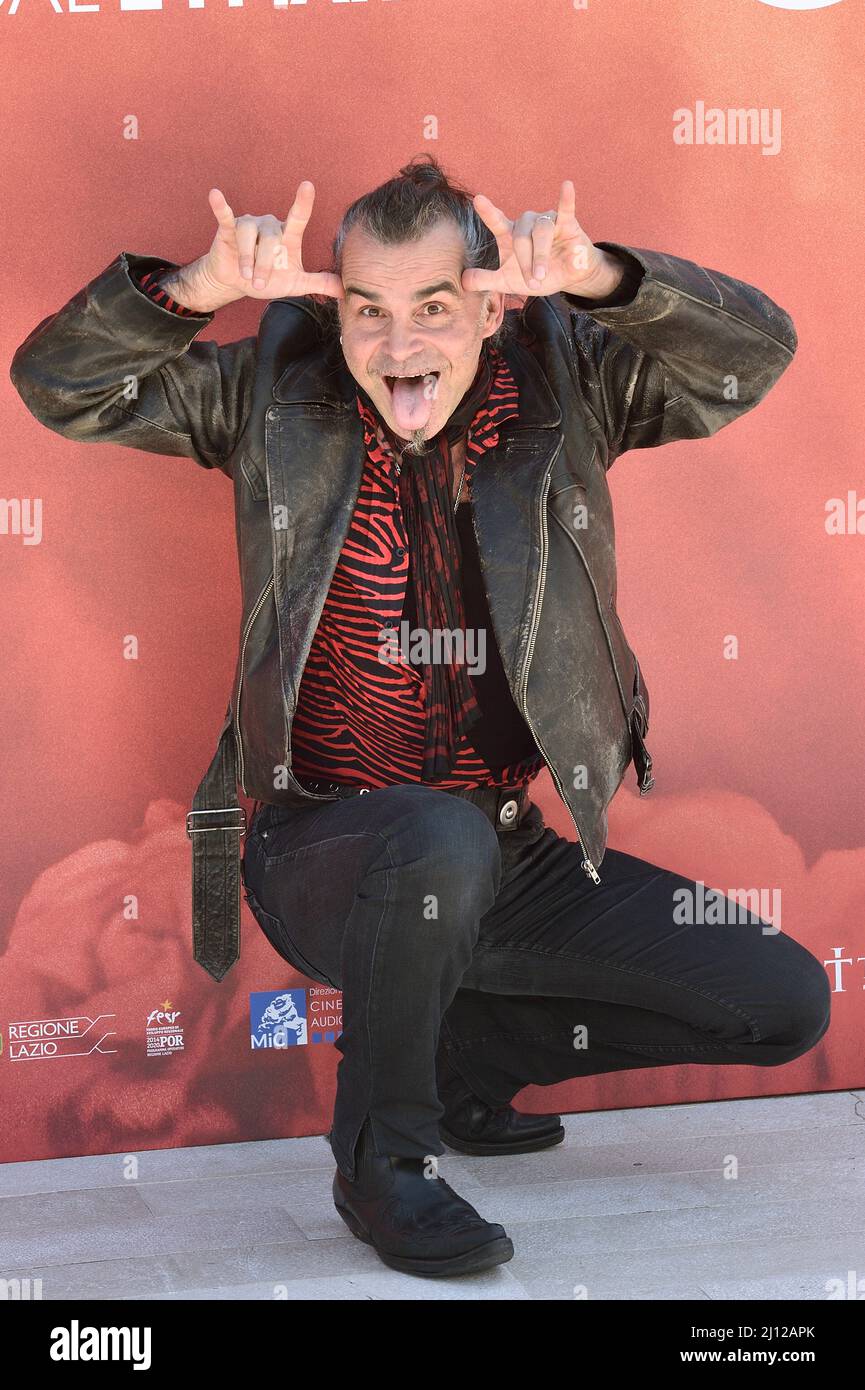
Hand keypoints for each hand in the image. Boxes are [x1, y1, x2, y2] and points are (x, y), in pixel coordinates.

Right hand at [177, 183, 344, 309]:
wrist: (237, 283)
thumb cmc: (268, 279)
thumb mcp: (295, 284)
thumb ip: (318, 284)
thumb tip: (346, 291)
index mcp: (288, 236)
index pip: (298, 217)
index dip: (302, 202)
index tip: (307, 186)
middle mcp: (270, 226)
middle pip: (270, 240)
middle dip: (264, 265)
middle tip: (259, 283)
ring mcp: (250, 225)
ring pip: (249, 236)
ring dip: (248, 259)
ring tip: (246, 275)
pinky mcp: (228, 229)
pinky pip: (225, 216)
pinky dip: (220, 206)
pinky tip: (215, 195)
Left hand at [461, 181, 622, 299]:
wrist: (567, 277)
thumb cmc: (536, 275)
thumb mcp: (508, 282)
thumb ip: (485, 280)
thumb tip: (462, 281)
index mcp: (510, 235)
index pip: (497, 221)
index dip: (488, 211)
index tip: (479, 200)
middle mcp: (527, 224)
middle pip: (521, 238)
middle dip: (525, 263)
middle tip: (533, 282)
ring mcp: (547, 222)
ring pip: (541, 232)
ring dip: (541, 256)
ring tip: (543, 275)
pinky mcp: (568, 223)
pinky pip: (566, 209)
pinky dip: (567, 199)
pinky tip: (567, 186)